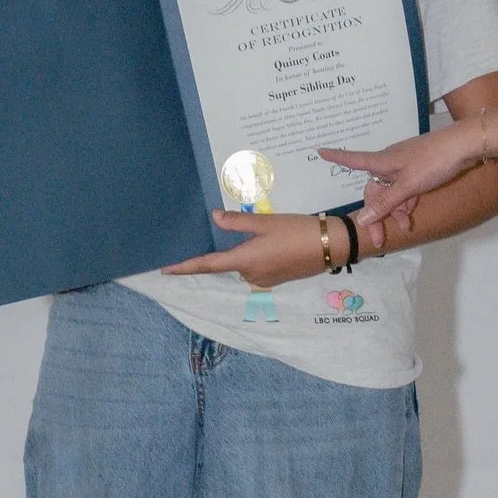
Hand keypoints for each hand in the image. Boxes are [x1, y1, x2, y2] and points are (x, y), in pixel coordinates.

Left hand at [163, 211, 334, 287]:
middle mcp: (251, 275)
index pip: (208, 265)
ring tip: (267, 233)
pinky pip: (258, 268)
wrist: (331, 246)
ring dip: (247, 252)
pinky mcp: (278, 279)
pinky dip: (258, 257)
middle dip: (229, 250)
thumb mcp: (266, 222)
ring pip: (245, 265)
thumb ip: (237, 222)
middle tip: (239, 233)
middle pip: (229, 264)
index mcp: (245, 261)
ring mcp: (265, 279)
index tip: (166, 270)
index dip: (186, 267)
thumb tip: (214, 218)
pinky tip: (273, 243)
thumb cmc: (298, 231)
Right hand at [322, 120, 481, 227]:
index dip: (337, 157)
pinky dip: (405, 203)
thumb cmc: (434, 161)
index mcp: (383, 161)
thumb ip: (386, 202)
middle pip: (374, 189)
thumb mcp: (407, 185)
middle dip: (375, 213)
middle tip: (379, 239)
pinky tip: (410, 217)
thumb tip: (362, 217)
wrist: (466, 146)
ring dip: (394, 211)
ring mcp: (405, 166)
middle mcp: (390, 162)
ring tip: (404, 229)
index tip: (319, 151)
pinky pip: (404, 189)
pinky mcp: (420, 169)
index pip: (353, 159)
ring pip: (391, 192)